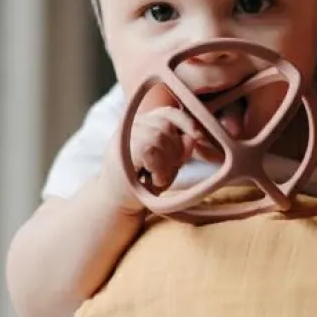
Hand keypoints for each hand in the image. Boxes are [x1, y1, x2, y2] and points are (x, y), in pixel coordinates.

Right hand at [98, 91, 204, 212]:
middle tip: (164, 172)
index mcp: (145, 123)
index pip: (169, 112)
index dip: (186, 122)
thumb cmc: (144, 183)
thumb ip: (180, 150)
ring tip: (157, 177)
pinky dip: (159, 169)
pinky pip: (150, 150)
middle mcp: (132, 124)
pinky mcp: (121, 150)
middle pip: (167, 126)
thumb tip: (193, 138)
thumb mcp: (168, 165)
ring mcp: (124, 135)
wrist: (117, 204)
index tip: (199, 137)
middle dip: (175, 152)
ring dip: (166, 164)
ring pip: (159, 137)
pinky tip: (153, 180)